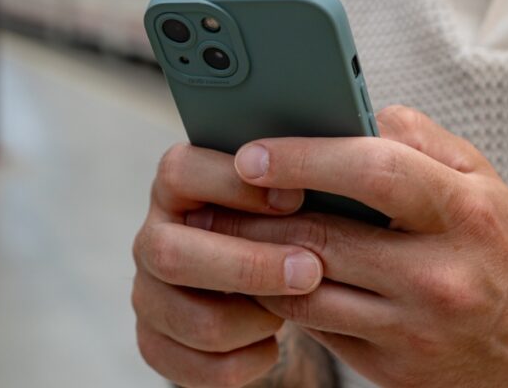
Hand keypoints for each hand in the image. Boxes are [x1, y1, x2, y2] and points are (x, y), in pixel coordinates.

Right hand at [132, 144, 335, 387]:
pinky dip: (245, 361)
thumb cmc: (289, 221)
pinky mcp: (157, 342)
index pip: (180, 171)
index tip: (294, 198)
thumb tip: (356, 143)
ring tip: (293, 309)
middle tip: (311, 269)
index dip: (231, 185)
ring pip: (193, 320)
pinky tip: (270, 341)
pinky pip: (197, 368)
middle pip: (170, 253)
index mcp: (178, 184)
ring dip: (255, 319)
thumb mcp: (294, 185)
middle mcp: (154, 236)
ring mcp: (150, 293)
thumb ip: (305, 164)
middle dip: (247, 266)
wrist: (267, 281)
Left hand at [198, 106, 507, 385]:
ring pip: (304, 290)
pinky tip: (257, 274)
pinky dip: (279, 297)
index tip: (251, 153)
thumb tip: (354, 110)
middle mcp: (440, 273)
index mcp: (464, 211)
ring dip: (251, 262)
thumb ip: (418, 138)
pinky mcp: (389, 366)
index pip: (372, 171)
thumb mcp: (481, 180)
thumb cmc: (497, 248)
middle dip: (252, 217)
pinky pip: (314, 327)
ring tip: (219, 234)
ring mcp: (412, 327)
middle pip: (321, 237)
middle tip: (208, 197)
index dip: (302, 158)